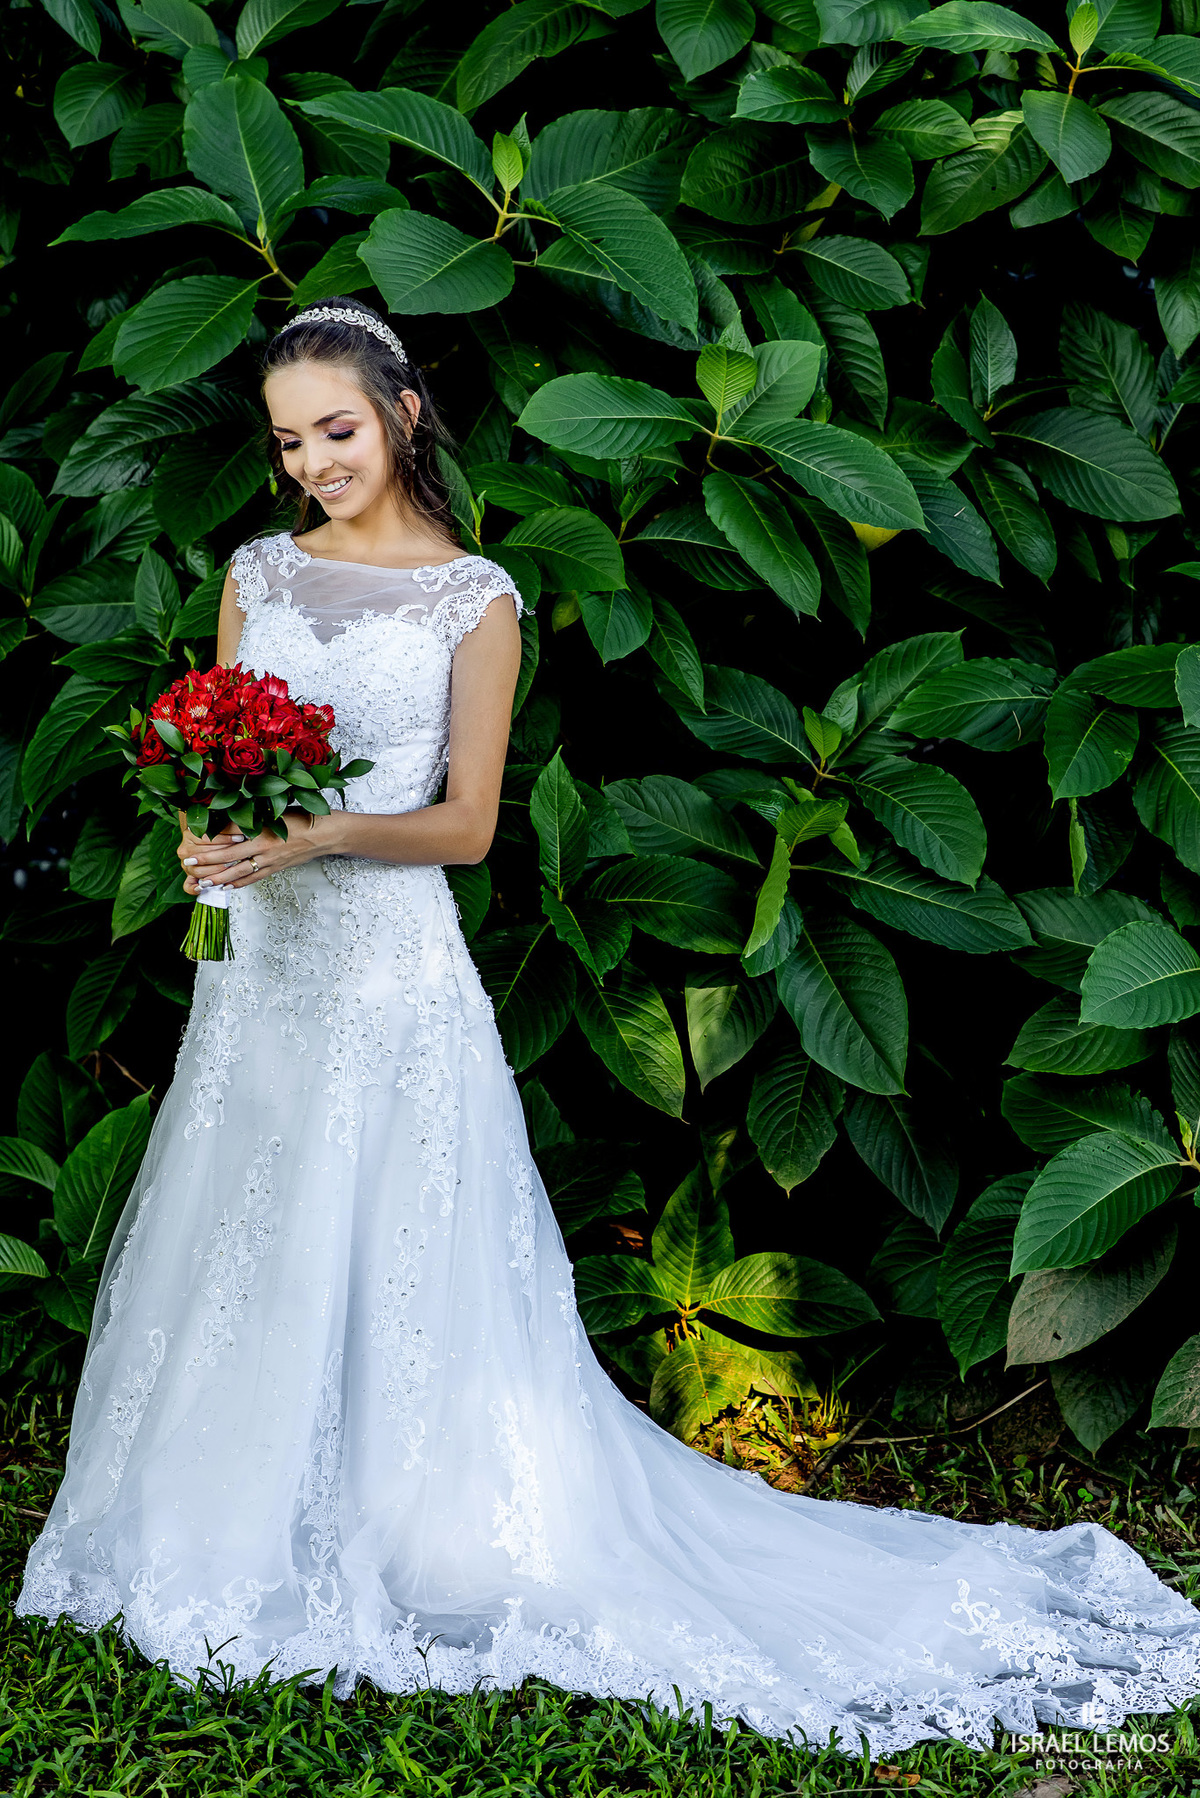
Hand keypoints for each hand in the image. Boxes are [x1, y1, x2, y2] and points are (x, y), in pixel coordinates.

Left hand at [178, 811, 329, 893]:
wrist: (326, 835)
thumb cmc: (303, 818)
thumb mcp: (276, 811)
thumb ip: (253, 816)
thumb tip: (228, 818)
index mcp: (263, 830)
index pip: (230, 835)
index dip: (210, 839)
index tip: (191, 840)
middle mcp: (264, 848)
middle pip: (229, 857)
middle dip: (207, 861)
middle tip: (188, 864)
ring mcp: (270, 861)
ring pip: (239, 872)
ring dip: (219, 878)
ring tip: (202, 882)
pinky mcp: (276, 869)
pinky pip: (254, 878)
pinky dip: (239, 884)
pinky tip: (226, 887)